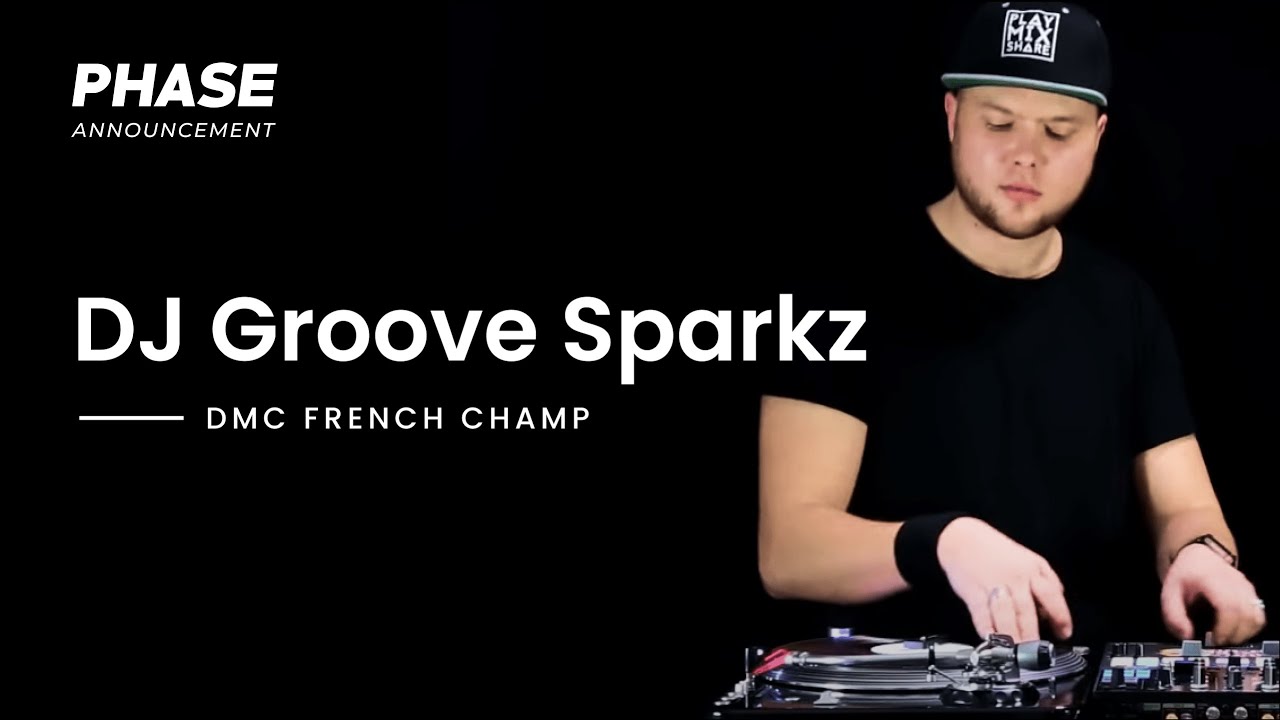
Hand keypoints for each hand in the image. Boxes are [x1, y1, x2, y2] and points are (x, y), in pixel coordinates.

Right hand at [936, 517, 1071, 642]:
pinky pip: (982, 615)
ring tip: (1017, 650)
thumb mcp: (1029, 559)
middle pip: (1027, 611)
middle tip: (1036, 651)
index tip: (1064, 633)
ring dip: (1012, 636)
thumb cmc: (995, 550)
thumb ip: (1046, 581)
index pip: (1052, 596)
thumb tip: (1056, 607)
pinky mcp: (973, 593)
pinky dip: (987, 629)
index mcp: (1032, 570)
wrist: (962, 538)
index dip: (1061, 617)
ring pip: (1006, 616)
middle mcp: (1015, 578)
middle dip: (1033, 634)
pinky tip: (992, 638)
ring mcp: (993, 585)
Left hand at [1161, 543, 1265, 644]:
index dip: (1225, 628)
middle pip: (1246, 614)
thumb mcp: (1169, 593)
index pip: (1228, 606)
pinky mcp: (1252, 593)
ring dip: (1244, 634)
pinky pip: (1258, 615)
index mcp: (1211, 580)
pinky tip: (1234, 631)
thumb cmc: (1184, 576)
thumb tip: (1187, 637)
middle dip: (1234, 635)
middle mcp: (1234, 582)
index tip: (1214, 639)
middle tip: (1218, 642)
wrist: (1198, 556)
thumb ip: (1174, 616)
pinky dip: (1249, 628)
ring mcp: (1246, 587)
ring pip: (1256, 617)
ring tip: (1225, 637)